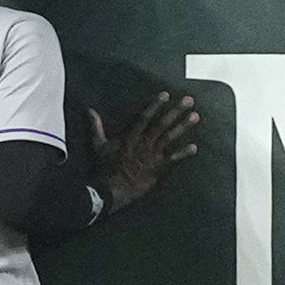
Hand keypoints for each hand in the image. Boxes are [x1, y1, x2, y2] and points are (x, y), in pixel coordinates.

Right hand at [89, 89, 199, 211]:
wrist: (111, 190)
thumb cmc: (105, 168)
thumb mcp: (98, 145)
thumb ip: (96, 127)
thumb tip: (89, 110)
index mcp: (130, 136)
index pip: (145, 117)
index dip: (155, 105)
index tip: (166, 94)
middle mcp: (143, 143)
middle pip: (162, 124)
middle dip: (176, 111)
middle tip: (189, 100)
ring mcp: (152, 155)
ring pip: (170, 138)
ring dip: (183, 126)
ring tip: (195, 116)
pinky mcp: (157, 168)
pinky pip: (173, 159)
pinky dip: (183, 153)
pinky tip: (194, 147)